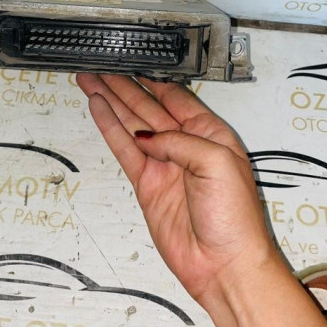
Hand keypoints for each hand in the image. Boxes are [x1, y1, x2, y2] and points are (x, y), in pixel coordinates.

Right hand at [76, 73, 275, 306]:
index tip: (133, 62)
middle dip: (124, 86)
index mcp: (210, 134)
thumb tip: (146, 138)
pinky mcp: (147, 184)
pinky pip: (124, 149)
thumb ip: (178, 142)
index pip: (176, 97)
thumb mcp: (216, 163)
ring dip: (111, 102)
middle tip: (101, 68)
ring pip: (131, 124)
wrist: (223, 264)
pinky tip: (99, 110)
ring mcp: (164, 164)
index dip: (152, 79)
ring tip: (91, 82)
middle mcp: (186, 146)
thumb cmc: (235, 218)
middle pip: (148, 107)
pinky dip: (110, 128)